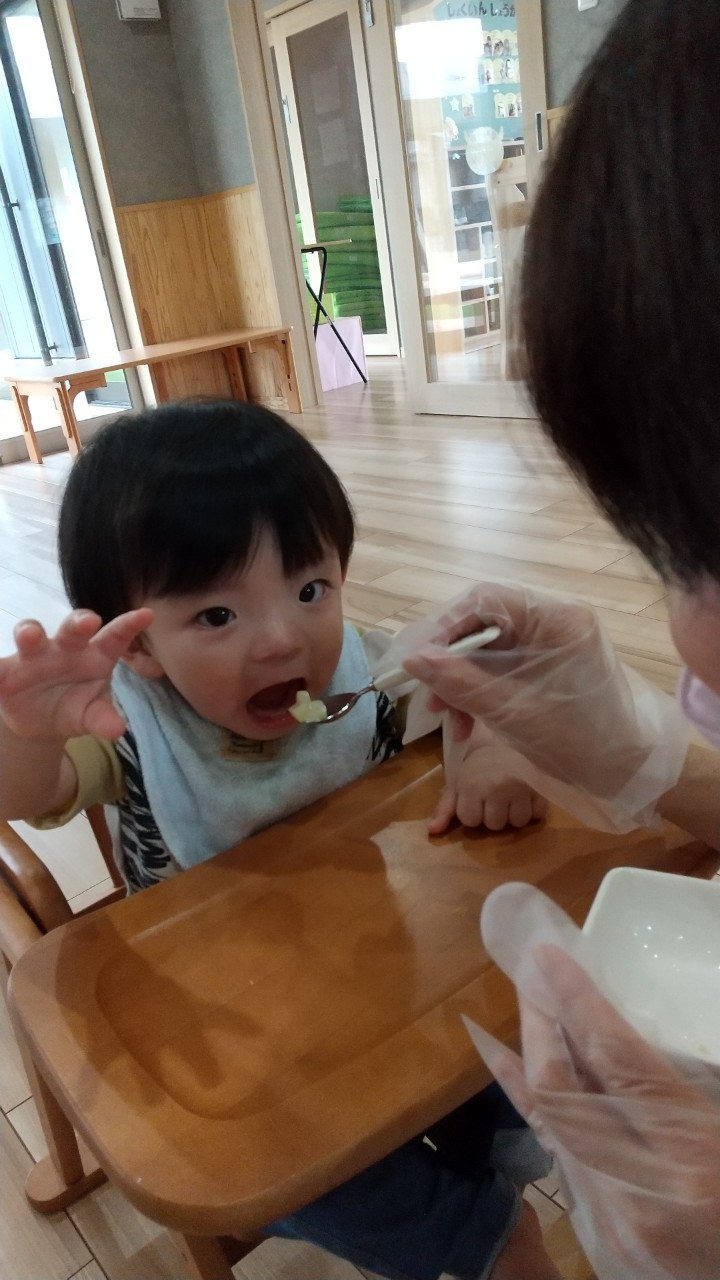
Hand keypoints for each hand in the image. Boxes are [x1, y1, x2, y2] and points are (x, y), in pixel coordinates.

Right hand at [0, 608, 152, 741]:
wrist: (41, 719)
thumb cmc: (76, 706)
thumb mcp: (91, 715)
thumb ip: (103, 719)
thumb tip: (116, 730)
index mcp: (94, 655)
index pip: (114, 637)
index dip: (128, 626)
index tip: (146, 615)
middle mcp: (64, 648)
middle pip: (71, 629)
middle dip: (78, 622)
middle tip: (88, 621)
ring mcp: (33, 655)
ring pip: (30, 636)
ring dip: (29, 632)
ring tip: (28, 634)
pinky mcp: (5, 670)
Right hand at [402, 582, 664, 797]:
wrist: (624, 774)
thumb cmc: (577, 740)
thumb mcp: (511, 711)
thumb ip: (460, 682)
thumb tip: (412, 660)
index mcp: (556, 620)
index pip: (487, 600)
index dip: (447, 627)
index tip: (420, 661)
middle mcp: (554, 621)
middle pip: (484, 623)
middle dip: (451, 661)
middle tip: (429, 697)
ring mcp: (550, 643)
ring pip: (487, 649)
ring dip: (461, 681)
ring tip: (446, 719)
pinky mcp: (545, 665)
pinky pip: (500, 667)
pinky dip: (479, 691)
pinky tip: (467, 723)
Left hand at [429, 744, 547, 833]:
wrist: (506, 736)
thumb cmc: (479, 764)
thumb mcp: (458, 783)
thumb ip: (444, 808)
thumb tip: (432, 831)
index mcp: (472, 786)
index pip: (471, 821)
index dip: (472, 812)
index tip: (476, 798)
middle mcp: (496, 788)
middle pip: (495, 825)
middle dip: (493, 814)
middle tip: (495, 795)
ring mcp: (521, 788)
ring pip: (518, 822)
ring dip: (514, 813)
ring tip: (511, 796)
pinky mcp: (541, 786)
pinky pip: (539, 814)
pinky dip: (534, 808)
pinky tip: (527, 795)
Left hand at [468, 889, 719, 1279]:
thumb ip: (675, 1081)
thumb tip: (612, 1025)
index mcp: (693, 1164)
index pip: (615, 1061)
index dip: (577, 1001)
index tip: (549, 957)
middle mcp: (640, 1200)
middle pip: (562, 1093)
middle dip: (540, 1023)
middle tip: (529, 973)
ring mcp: (613, 1229)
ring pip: (551, 1126)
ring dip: (534, 1059)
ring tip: (530, 1007)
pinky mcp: (600, 1242)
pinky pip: (560, 1159)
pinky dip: (541, 1107)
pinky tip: (519, 1071)